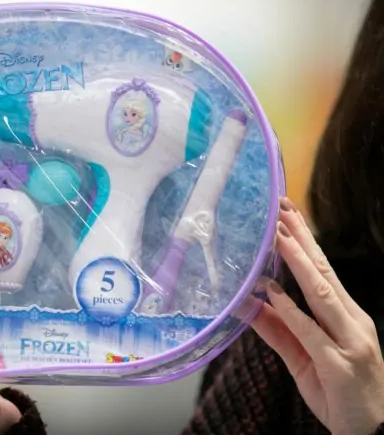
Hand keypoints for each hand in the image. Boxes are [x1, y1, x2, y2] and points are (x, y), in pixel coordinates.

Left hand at [251, 197, 383, 434]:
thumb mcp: (303, 356)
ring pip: (320, 293)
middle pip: (324, 272)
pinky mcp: (339, 364)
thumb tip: (250, 303)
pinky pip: (311, 332)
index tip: (287, 215)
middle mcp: (352, 322)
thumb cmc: (339, 392)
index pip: (324, 271)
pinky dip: (291, 311)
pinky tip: (273, 293)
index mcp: (347, 316)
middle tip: (281, 209)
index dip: (305, 242)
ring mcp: (349, 341)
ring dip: (297, 262)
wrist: (370, 433)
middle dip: (301, 239)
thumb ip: (279, 329)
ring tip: (276, 235)